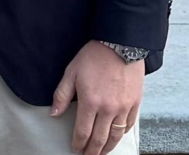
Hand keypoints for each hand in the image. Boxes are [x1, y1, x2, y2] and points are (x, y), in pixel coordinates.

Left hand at [50, 40, 143, 154]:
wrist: (120, 44)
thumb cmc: (94, 56)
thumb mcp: (72, 72)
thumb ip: (62, 95)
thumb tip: (53, 113)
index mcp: (90, 102)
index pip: (82, 132)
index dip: (78, 143)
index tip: (75, 148)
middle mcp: (107, 109)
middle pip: (99, 139)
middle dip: (92, 151)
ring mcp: (123, 108)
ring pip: (114, 136)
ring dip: (107, 148)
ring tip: (101, 153)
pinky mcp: (134, 103)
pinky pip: (127, 125)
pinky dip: (121, 134)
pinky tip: (116, 136)